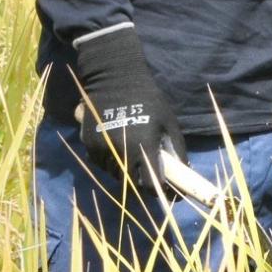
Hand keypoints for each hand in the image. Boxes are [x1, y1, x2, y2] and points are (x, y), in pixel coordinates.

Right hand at [71, 25, 184, 191]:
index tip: (167, 192)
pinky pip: (101, 163)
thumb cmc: (148, 99)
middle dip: (142, 181)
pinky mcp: (88, 145)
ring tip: (135, 159)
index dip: (160, 191)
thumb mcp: (168, 121)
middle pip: (131, 182)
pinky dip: (110, 162)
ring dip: (126, 172)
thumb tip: (182, 170)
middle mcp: (121, 151)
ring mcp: (102, 149)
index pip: (150, 183)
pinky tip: (119, 149)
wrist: (114, 79)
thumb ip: (175, 147)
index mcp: (144, 146)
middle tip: (151, 174)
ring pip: (114, 174)